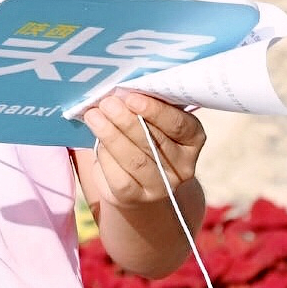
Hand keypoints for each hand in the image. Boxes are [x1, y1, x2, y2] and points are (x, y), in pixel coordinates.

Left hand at [82, 91, 204, 210]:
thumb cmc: (143, 134)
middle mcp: (183, 165)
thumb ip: (143, 104)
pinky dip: (105, 155)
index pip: (179, 125)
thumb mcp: (150, 117)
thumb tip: (119, 90)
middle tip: (107, 103)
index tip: (132, 97)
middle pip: (154, 142)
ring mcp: (162, 185)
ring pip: (135, 160)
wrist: (135, 177)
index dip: (156, 111)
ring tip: (94, 116)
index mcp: (192, 138)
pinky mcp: (137, 197)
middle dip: (127, 120)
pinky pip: (120, 177)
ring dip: (111, 135)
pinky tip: (95, 140)